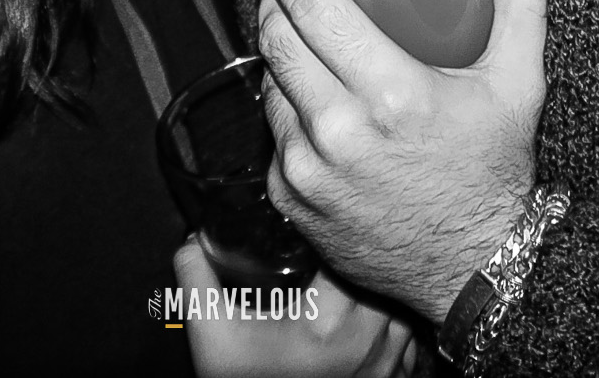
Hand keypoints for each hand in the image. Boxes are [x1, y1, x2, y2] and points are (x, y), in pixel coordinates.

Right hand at [175, 237, 417, 377]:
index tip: (316, 234)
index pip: (348, 251)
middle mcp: (368, 340)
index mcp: (329, 321)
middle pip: (379, 272)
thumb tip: (190, 245)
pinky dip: (393, 325)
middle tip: (330, 255)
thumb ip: (198, 282)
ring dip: (380, 289)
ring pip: (401, 303)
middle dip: (356, 260)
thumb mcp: (213, 335)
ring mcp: (385, 364)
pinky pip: (409, 340)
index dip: (332, 235)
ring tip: (349, 282)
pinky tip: (365, 320)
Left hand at [257, 0, 547, 323]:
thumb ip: (520, 3)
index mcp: (391, 94)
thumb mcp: (517, 83)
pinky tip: (315, 99)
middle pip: (275, 37)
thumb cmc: (495, 172)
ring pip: (268, 83)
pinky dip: (287, 107)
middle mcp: (339, 132)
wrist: (475, 270)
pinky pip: (273, 133)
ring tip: (306, 36)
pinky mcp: (290, 200)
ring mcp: (307, 170)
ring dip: (280, 51)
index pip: (312, 6)